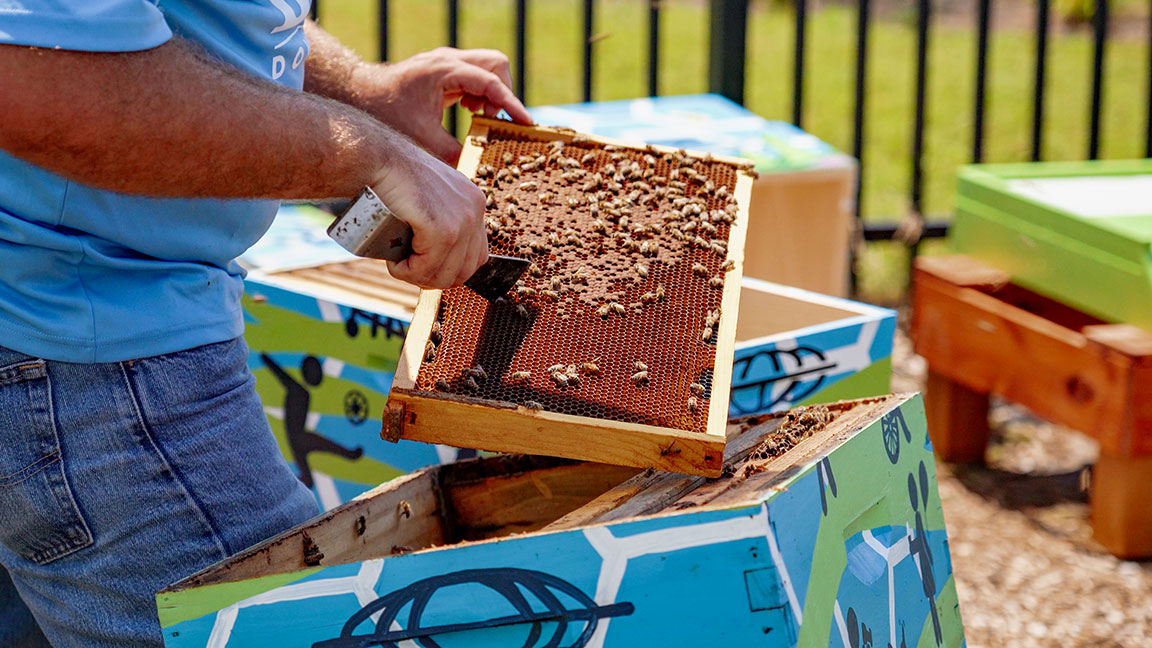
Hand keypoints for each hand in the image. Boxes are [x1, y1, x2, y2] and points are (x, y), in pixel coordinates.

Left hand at [351, 47, 532, 164]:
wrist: (360, 95)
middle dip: (503, 93)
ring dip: (491, 94)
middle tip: (492, 120)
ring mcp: (448, 63)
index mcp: (444, 71)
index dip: (511, 104)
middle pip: (496, 65)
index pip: (490, 83)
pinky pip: (475, 76)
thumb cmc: (386, 113)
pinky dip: (480, 94)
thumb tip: (474, 172)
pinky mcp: (446, 71)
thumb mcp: (420, 139)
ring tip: (478, 117)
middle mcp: (449, 60)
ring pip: (488, 68)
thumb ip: (450, 153)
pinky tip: (467, 112)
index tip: (525, 123)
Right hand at [370, 139, 488, 288]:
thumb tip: (438, 264)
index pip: (476, 256)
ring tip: (398, 265)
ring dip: (416, 277)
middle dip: (433, 277)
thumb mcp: (428, 199)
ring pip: (444, 274)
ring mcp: (462, 219)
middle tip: (407, 269)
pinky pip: (426, 268)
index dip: (449, 269)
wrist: (376, 158)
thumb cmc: (393, 178)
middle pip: (464, 270)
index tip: (424, 267)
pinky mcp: (443, 229)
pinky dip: (407, 272)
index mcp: (474, 202)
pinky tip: (394, 263)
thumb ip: (441, 221)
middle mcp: (475, 209)